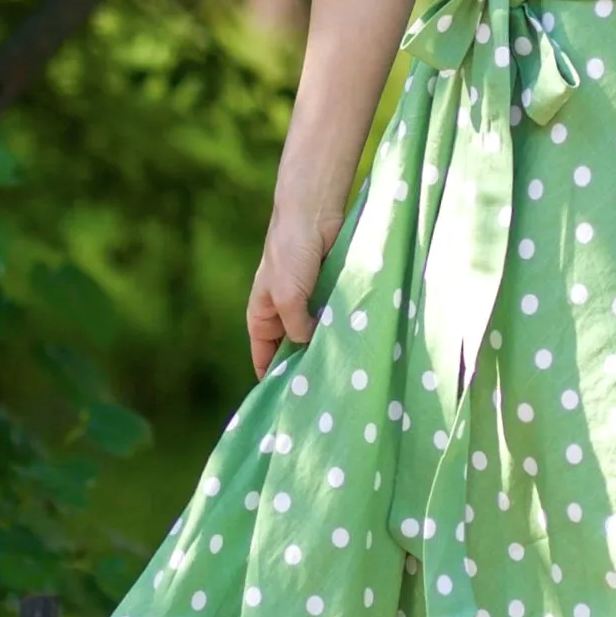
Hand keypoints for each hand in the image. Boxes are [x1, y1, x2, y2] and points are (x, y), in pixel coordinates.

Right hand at [246, 200, 343, 377]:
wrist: (314, 214)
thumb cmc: (290, 253)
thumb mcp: (287, 297)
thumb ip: (297, 328)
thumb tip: (312, 349)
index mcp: (261, 315)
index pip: (263, 356)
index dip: (271, 377)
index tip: (287, 402)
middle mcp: (282, 313)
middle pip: (291, 350)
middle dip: (303, 366)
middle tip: (322, 393)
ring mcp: (306, 303)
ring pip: (315, 336)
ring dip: (326, 348)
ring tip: (340, 375)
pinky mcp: (329, 293)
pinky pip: (333, 320)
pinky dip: (340, 330)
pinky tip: (353, 348)